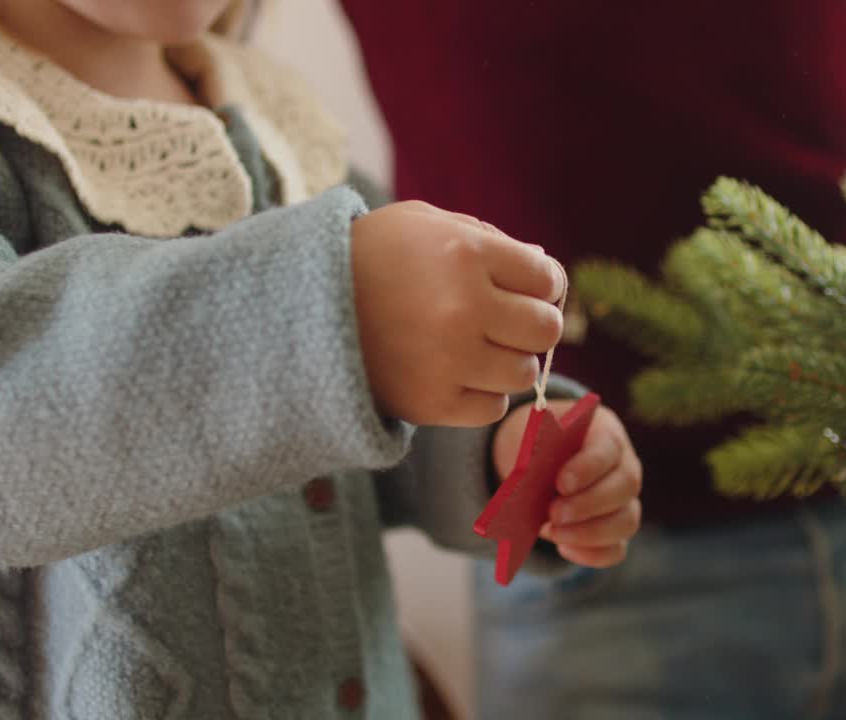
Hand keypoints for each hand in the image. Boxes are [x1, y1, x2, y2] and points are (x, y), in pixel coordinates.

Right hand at [350, 201, 564, 426]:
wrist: (299, 306)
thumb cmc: (371, 256)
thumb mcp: (424, 223)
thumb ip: (488, 239)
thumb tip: (546, 272)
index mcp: (465, 253)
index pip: (547, 279)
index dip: (541, 284)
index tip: (521, 288)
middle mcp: (463, 307)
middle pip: (545, 329)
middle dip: (531, 324)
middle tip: (504, 322)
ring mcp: (448, 360)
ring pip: (524, 373)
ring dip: (507, 361)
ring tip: (475, 348)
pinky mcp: (431, 403)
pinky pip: (492, 407)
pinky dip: (482, 393)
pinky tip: (457, 373)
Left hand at [492, 400, 642, 566]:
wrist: (537, 458)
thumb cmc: (537, 442)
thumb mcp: (530, 436)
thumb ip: (534, 451)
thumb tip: (526, 477)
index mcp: (605, 433)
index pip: (608, 448)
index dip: (588, 468)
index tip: (561, 484)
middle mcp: (625, 466)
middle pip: (625, 486)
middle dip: (588, 504)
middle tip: (553, 513)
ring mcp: (625, 501)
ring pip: (626, 521)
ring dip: (590, 533)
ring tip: (553, 532)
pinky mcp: (616, 531)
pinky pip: (616, 549)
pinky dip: (592, 554)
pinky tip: (563, 548)